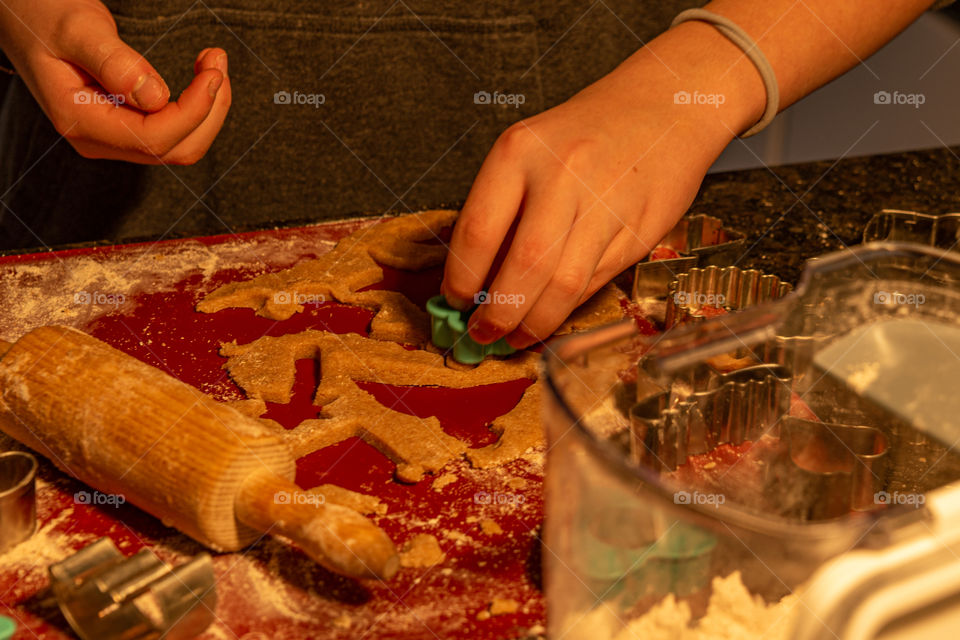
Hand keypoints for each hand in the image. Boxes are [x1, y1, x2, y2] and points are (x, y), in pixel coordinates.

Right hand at [0, 0, 230, 163]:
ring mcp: (114, 137)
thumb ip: (114, 62)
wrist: (24, 17)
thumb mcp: (76, 28)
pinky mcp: (127, 126)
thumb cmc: (44, 13)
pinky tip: (201, 74)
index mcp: (81, 122)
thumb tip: (156, 97)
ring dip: (208, 107)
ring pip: (180, 143)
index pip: (155, 138)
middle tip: (218, 57)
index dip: (194, 110)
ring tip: (213, 61)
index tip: (214, 70)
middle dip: (209, 109)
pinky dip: (196, 105)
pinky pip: (173, 130)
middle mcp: (99, 140)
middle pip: (177, 148)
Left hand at [442, 23, 759, 348]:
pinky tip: (551, 315)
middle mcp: (562, 175)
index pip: (477, 231)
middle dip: (497, 314)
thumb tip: (472, 280)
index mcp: (519, 151)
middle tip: (482, 334)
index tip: (454, 303)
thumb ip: (501, 209)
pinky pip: (594, 282)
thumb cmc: (584, 134)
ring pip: (563, 285)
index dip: (461, 280)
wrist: (664, 107)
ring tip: (514, 337)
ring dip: (533, 323)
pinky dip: (567, 307)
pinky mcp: (637, 231)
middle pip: (522, 266)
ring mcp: (605, 204)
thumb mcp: (529, 151)